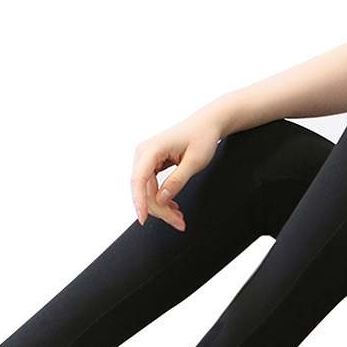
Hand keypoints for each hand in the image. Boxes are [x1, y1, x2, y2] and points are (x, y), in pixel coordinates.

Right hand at [131, 109, 223, 230]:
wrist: (207, 123)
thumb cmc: (203, 138)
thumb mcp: (195, 161)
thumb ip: (177, 181)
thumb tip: (161, 199)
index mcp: (152, 148)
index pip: (138, 179)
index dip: (139, 201)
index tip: (143, 219)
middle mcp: (144, 153)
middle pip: (144, 189)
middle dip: (160, 209)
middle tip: (179, 223)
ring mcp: (146, 158)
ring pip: (147, 190)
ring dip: (161, 206)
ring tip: (179, 218)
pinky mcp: (151, 162)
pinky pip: (151, 185)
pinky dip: (162, 198)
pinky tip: (173, 207)